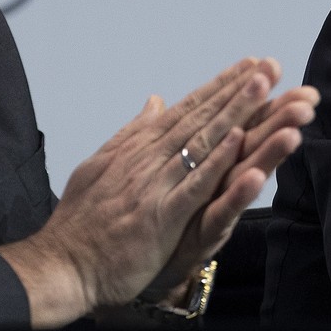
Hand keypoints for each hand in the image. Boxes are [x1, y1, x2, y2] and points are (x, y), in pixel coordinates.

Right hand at [0, 58, 310, 327]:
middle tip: (270, 65)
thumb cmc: (82, 222)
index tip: (249, 66)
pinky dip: (216, 162)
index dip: (220, 86)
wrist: (61, 265)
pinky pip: (194, 186)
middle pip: (201, 118)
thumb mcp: (103, 165)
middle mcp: (148, 159)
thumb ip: (133, 133)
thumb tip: (155, 102)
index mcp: (139, 148)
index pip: (188, 110)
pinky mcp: (159, 217)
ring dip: (235, 113)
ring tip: (262, 86)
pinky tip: (238, 142)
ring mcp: (154, 185)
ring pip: (202, 143)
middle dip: (237, 90)